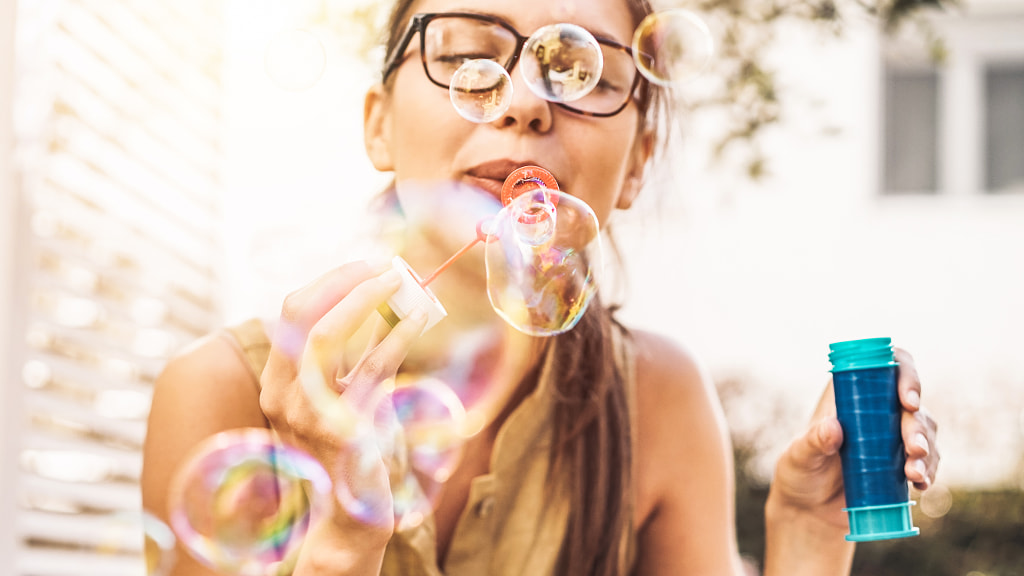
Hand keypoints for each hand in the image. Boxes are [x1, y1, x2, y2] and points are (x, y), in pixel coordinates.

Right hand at [258, 261, 427, 540]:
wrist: (353, 514)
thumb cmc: (354, 448)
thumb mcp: (343, 395)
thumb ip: (351, 355)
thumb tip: (384, 298)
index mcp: (278, 382)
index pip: (292, 312)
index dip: (330, 281)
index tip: (365, 265)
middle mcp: (283, 394)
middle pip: (301, 314)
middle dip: (345, 281)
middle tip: (384, 266)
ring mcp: (307, 412)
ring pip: (326, 334)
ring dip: (367, 299)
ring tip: (402, 282)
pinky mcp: (341, 426)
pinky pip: (371, 366)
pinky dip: (398, 335)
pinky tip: (420, 319)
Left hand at [769, 348, 940, 527]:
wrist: (808, 509)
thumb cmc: (799, 472)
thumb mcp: (799, 456)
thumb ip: (813, 442)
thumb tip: (834, 427)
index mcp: (852, 394)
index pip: (888, 367)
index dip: (906, 375)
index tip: (908, 402)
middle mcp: (877, 410)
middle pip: (913, 406)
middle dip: (919, 427)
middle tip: (914, 450)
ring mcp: (893, 437)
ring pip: (926, 434)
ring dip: (927, 452)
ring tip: (915, 475)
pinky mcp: (903, 464)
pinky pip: (928, 462)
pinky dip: (929, 471)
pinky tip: (922, 485)